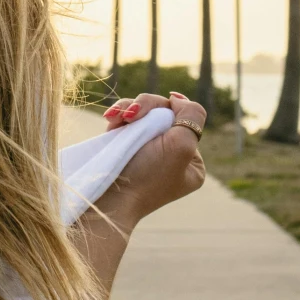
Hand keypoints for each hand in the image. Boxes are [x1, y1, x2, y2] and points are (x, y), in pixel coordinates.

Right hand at [100, 92, 206, 219]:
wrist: (107, 200)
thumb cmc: (145, 177)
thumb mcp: (182, 145)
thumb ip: (192, 116)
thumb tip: (177, 99)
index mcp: (192, 161)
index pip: (185, 119)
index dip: (168, 110)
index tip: (154, 118)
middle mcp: (172, 156)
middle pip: (163, 112)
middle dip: (143, 109)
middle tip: (129, 117)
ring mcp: (146, 152)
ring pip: (142, 114)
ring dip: (127, 110)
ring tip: (115, 120)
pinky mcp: (124, 149)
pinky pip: (124, 122)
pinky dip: (117, 118)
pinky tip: (110, 124)